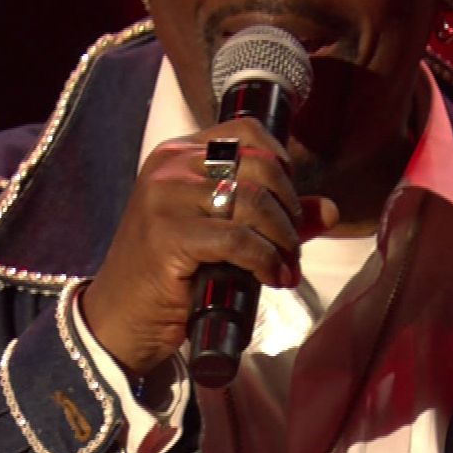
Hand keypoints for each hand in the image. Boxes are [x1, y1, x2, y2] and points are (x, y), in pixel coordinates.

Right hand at [79, 118, 335, 375]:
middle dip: (289, 210)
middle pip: (259, 167)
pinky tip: (272, 277)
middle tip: (291, 246)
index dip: (282, 165)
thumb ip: (274, 216)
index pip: (248, 133)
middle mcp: (170, 166)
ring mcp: (165, 197)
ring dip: (282, 238)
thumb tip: (331, 209)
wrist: (120, 320)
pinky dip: (266, 259)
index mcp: (180, 154)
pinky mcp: (167, 235)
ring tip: (285, 265)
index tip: (288, 204)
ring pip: (253, 201)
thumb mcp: (224, 234)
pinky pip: (238, 238)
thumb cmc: (173, 275)